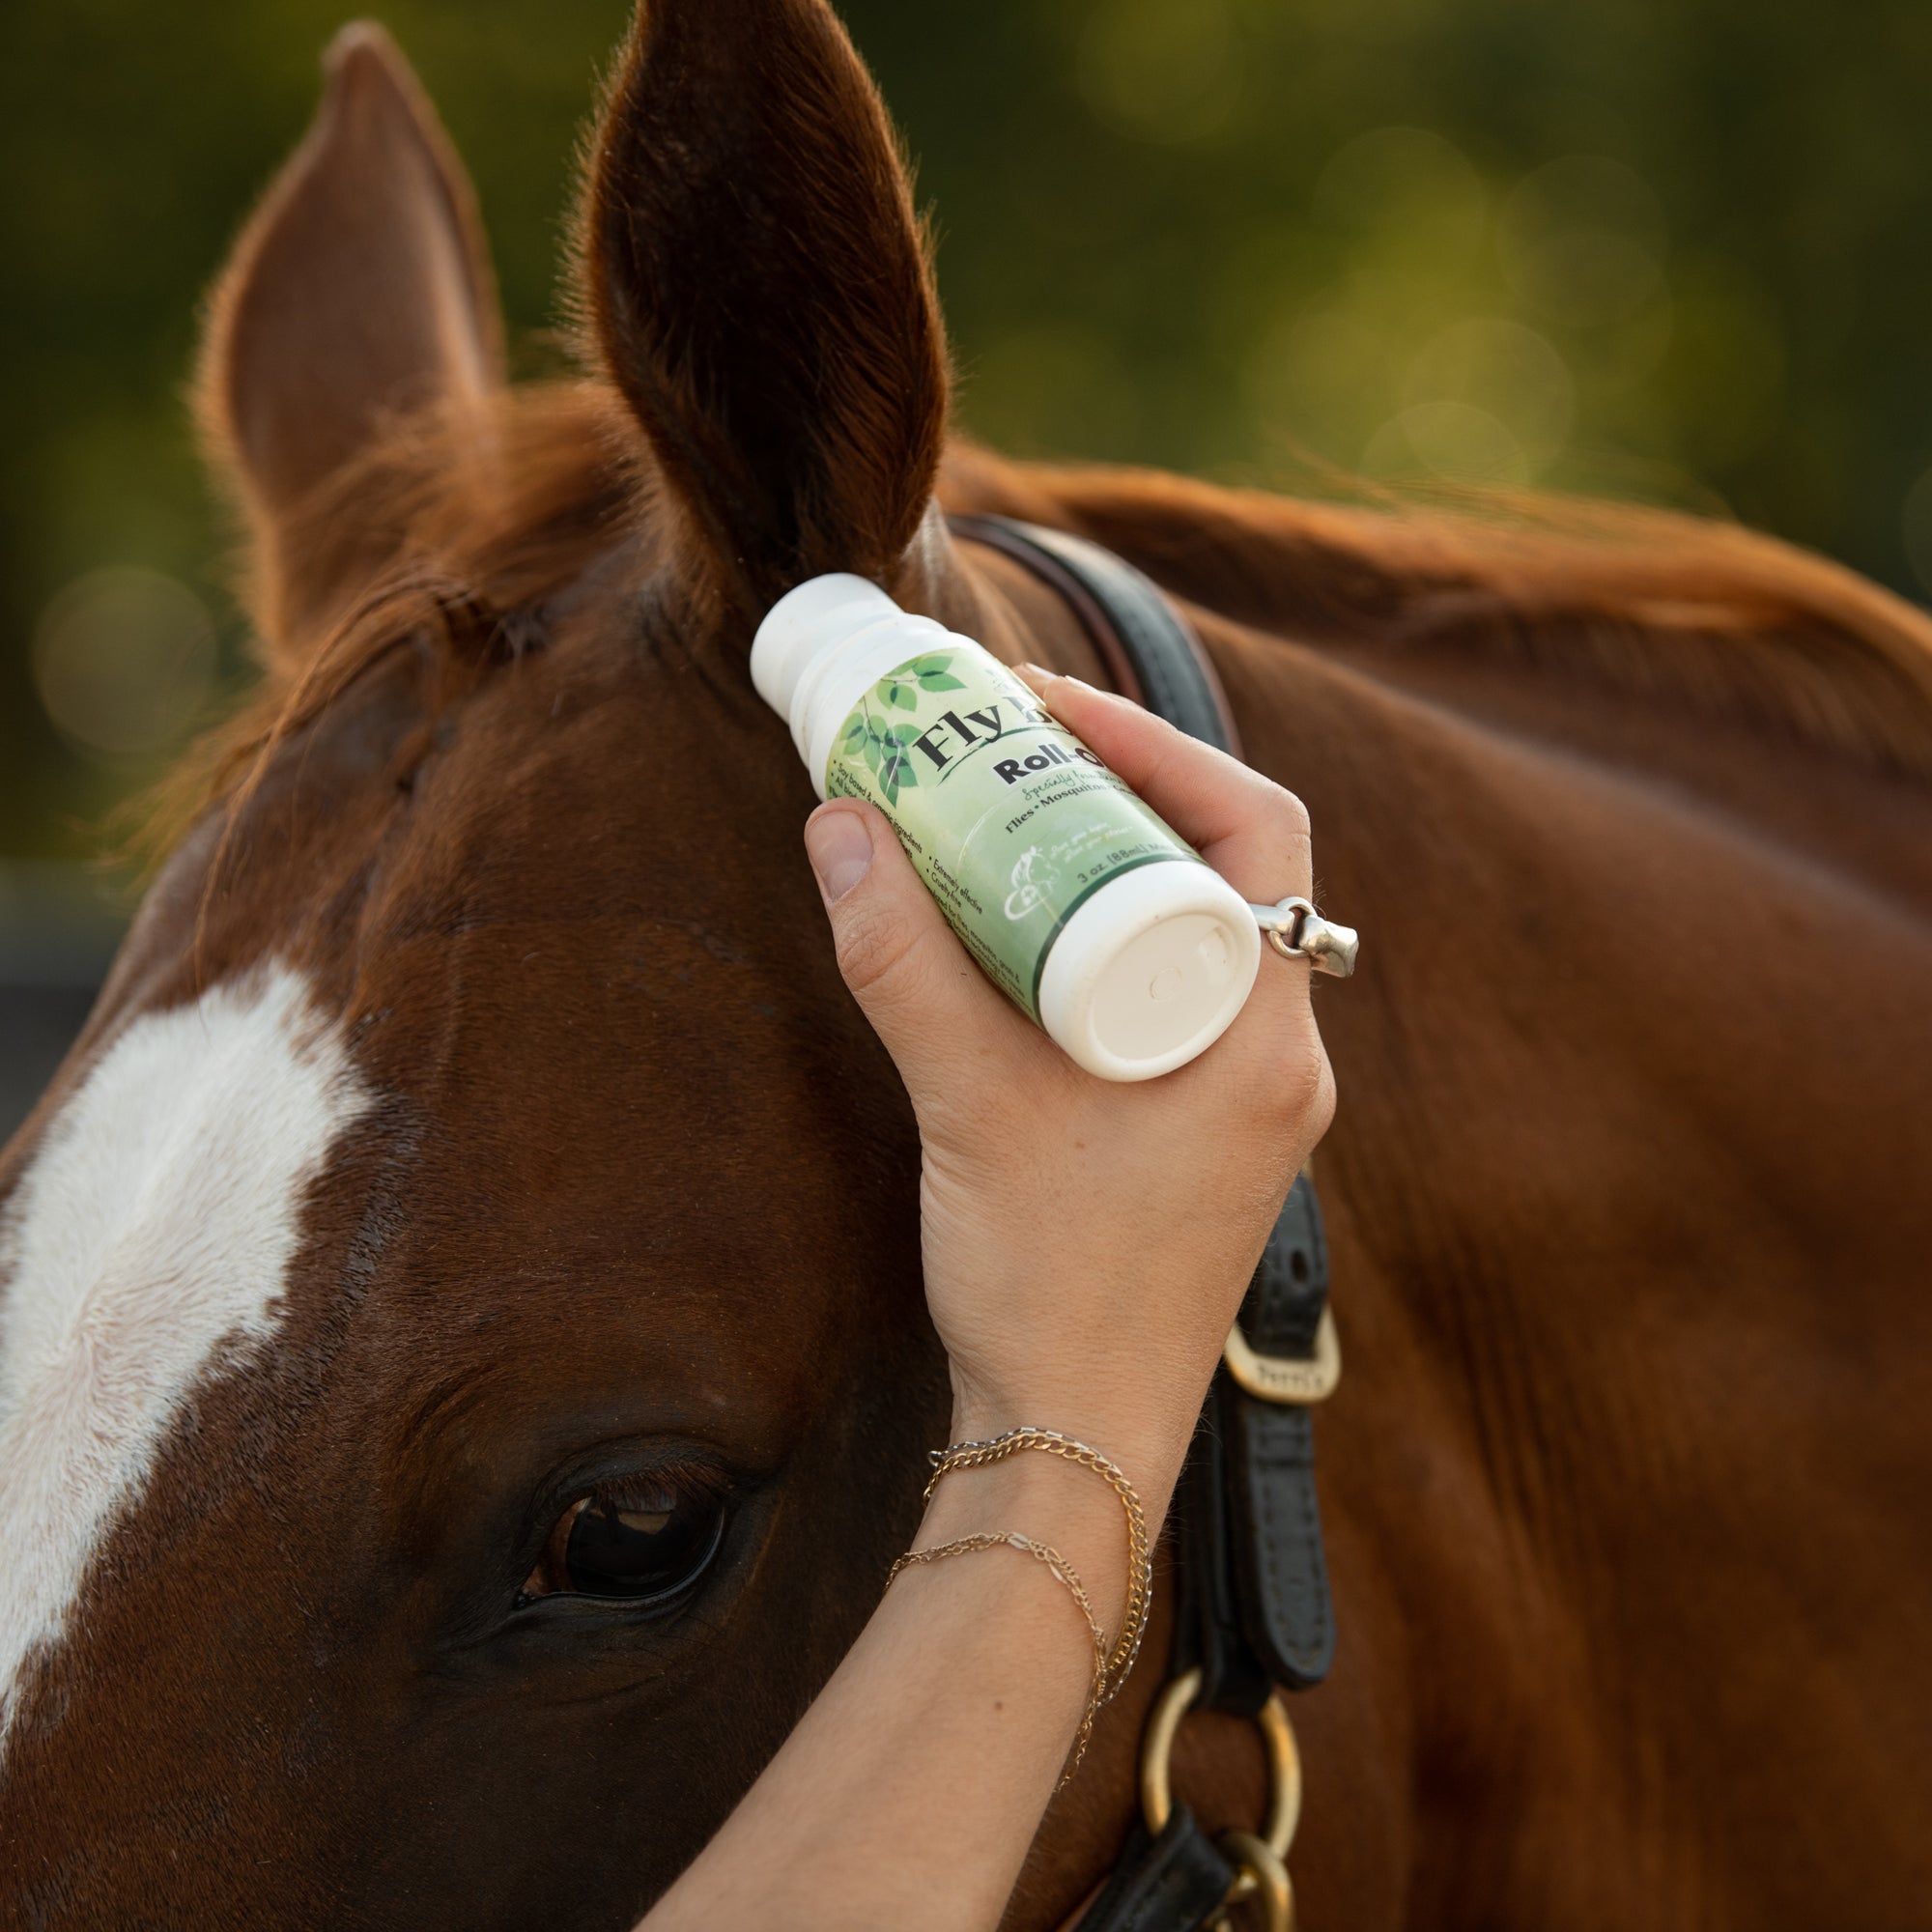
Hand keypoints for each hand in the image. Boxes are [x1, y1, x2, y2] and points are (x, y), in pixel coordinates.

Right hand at [802, 668, 1334, 1510]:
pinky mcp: (1203, 1135)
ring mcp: (1246, 1103)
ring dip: (1104, 871)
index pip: (1255, 828)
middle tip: (1007, 756)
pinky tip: (1015, 945)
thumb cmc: (1051, 1291)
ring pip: (1192, 934)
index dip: (1157, 747)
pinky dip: (1096, 946)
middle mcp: (1279, 1061)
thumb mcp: (970, 1106)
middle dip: (1116, 796)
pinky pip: (1165, 998)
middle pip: (1224, 869)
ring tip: (1000, 828)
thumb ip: (904, 963)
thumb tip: (845, 827)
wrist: (1076, 1441)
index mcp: (1262, 1041)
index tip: (1046, 713)